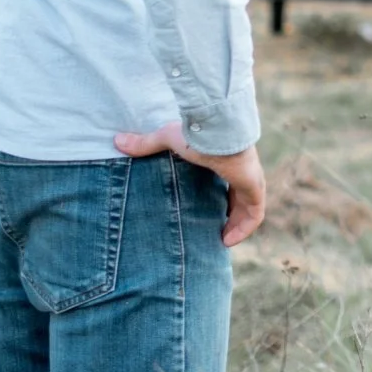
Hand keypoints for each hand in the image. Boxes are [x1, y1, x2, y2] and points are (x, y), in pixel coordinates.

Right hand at [113, 123, 266, 244]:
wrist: (217, 130)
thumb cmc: (196, 133)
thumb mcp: (168, 140)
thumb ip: (146, 143)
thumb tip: (117, 140)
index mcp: (224, 160)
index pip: (226, 181)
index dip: (219, 196)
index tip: (206, 210)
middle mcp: (241, 171)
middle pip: (239, 198)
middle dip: (229, 215)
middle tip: (214, 232)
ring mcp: (251, 180)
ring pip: (248, 208)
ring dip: (237, 225)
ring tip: (221, 241)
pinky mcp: (255, 188)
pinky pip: (255, 214)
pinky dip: (244, 229)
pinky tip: (228, 241)